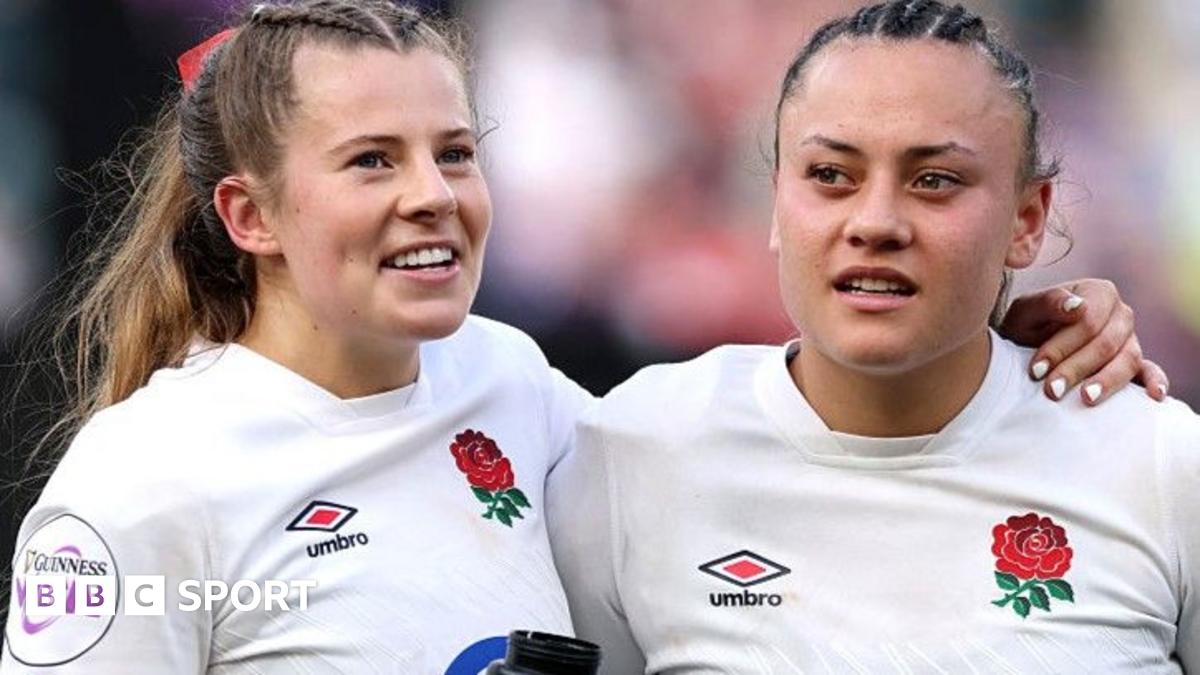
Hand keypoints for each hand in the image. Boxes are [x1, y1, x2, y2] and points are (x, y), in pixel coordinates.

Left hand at [997, 279, 1168, 404]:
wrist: (1024, 345)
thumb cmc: (1025, 324)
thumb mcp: (1025, 311)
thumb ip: (1048, 303)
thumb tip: (1077, 306)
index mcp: (1099, 293)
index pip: (1088, 322)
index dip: (1062, 346)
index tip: (1037, 369)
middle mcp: (1121, 314)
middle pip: (1105, 344)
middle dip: (1076, 369)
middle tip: (1051, 391)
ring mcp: (1131, 339)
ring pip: (1127, 360)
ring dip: (1106, 381)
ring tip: (1086, 399)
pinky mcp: (1134, 364)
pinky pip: (1149, 371)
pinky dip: (1155, 382)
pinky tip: (1153, 396)